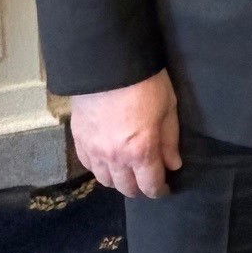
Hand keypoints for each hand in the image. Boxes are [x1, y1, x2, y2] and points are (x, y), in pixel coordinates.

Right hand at [70, 70, 181, 198]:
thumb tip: (173, 165)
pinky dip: (99, 168)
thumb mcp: (167, 107)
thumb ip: (170, 140)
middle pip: (126, 188)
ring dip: (118, 180)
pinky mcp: (78, 139)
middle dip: (140, 188)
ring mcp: (94, 150)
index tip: (164, 188)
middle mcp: (115, 158)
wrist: (108, 62)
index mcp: (141, 151)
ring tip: (127, 171)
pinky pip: (88, 165)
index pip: (150, 185)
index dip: (159, 190)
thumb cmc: (145, 82)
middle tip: (147, 179)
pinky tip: (107, 161)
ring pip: (105, 180)